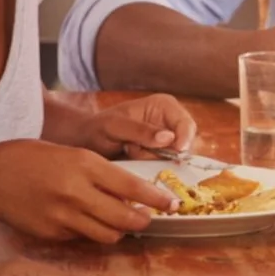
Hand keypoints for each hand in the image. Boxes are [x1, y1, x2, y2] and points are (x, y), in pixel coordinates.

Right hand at [0, 139, 177, 243]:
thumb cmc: (34, 159)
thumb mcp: (72, 155)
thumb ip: (102, 173)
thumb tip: (132, 192)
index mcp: (85, 165)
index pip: (132, 187)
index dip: (157, 199)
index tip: (172, 204)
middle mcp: (77, 192)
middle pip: (126, 219)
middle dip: (143, 221)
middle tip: (148, 219)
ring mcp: (64, 216)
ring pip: (108, 235)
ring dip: (120, 231)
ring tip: (120, 223)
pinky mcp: (53, 234)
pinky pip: (84, 238)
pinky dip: (91, 232)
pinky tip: (86, 221)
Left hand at [69, 95, 198, 159]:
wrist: (88, 141)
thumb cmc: (99, 128)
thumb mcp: (115, 126)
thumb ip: (140, 130)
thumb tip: (168, 138)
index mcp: (165, 106)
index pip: (186, 124)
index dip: (185, 140)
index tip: (176, 153)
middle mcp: (171, 122)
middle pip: (186, 144)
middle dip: (165, 154)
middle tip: (138, 151)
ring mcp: (168, 141)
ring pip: (176, 159)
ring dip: (155, 161)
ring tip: (131, 153)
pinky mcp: (163, 157)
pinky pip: (167, 167)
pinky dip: (152, 168)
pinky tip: (134, 160)